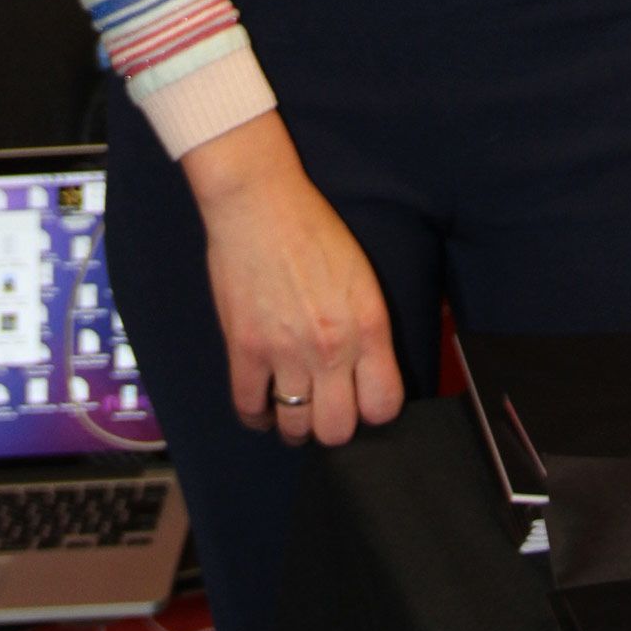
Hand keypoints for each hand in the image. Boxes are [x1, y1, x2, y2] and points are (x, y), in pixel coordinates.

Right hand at [181, 112, 404, 446]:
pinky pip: (249, 409)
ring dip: (295, 424)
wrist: (259, 201)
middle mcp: (331, 347)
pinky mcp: (245, 349)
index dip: (374, 410)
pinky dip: (257, 415)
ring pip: (296, 428)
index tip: (362, 401)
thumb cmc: (312, 227)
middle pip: (338, 430)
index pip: (384, 405)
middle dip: (334, 424)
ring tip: (293, 408)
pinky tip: (262, 403)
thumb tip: (370, 371)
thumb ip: (368, 329)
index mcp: (368, 325)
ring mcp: (285, 352)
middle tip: (326, 407)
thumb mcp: (362, 277)